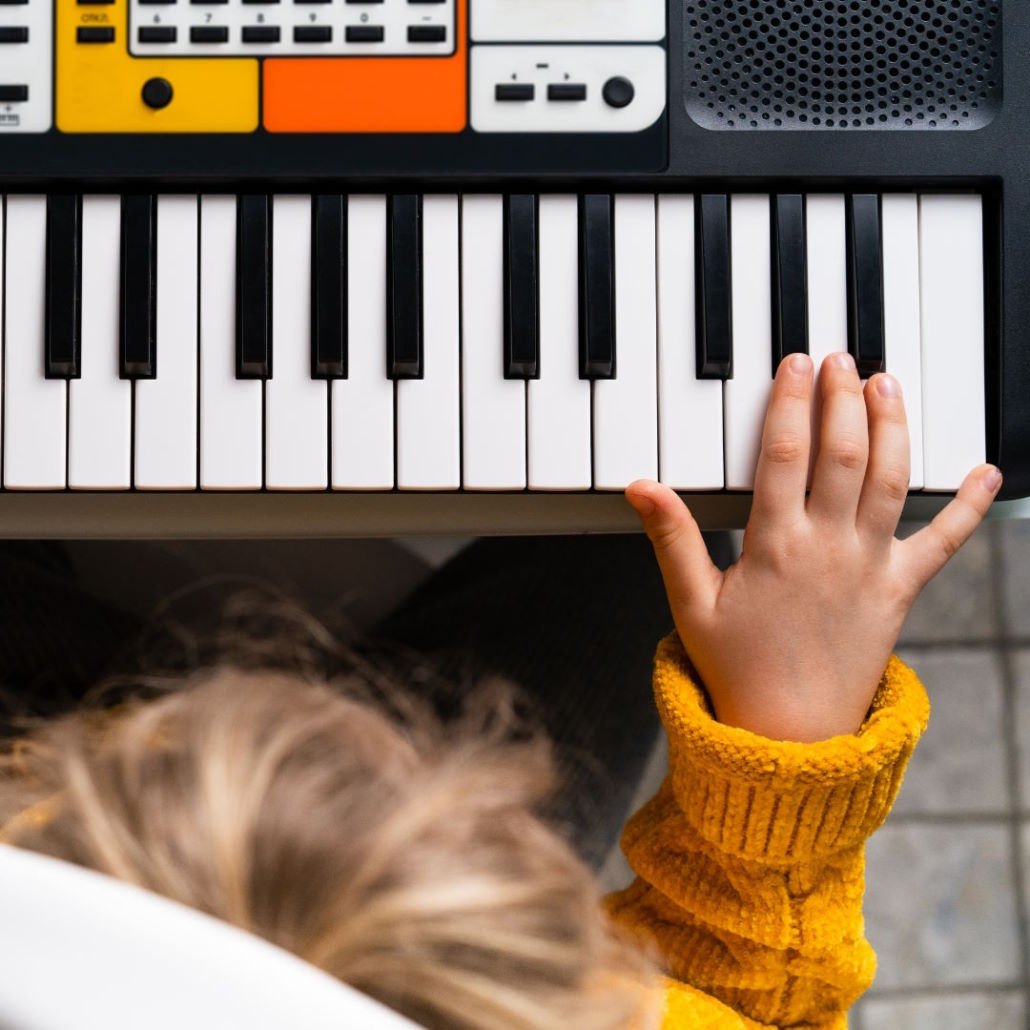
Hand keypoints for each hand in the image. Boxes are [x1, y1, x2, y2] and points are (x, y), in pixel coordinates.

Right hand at [626, 352, 1001, 742]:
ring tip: (887, 385)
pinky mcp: (900, 591)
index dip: (791, 403)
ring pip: (890, 480)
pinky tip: (988, 473)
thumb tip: (642, 488)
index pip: (786, 456)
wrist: (791, 734)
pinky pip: (943, 544)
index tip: (795, 365)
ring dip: (892, 427)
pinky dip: (968, 507)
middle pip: (844, 454)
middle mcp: (829, 549)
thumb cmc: (738, 670)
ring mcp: (870, 568)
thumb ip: (671, 540)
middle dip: (844, 398)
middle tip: (841, 359)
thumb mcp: (691, 605)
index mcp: (775, 547)